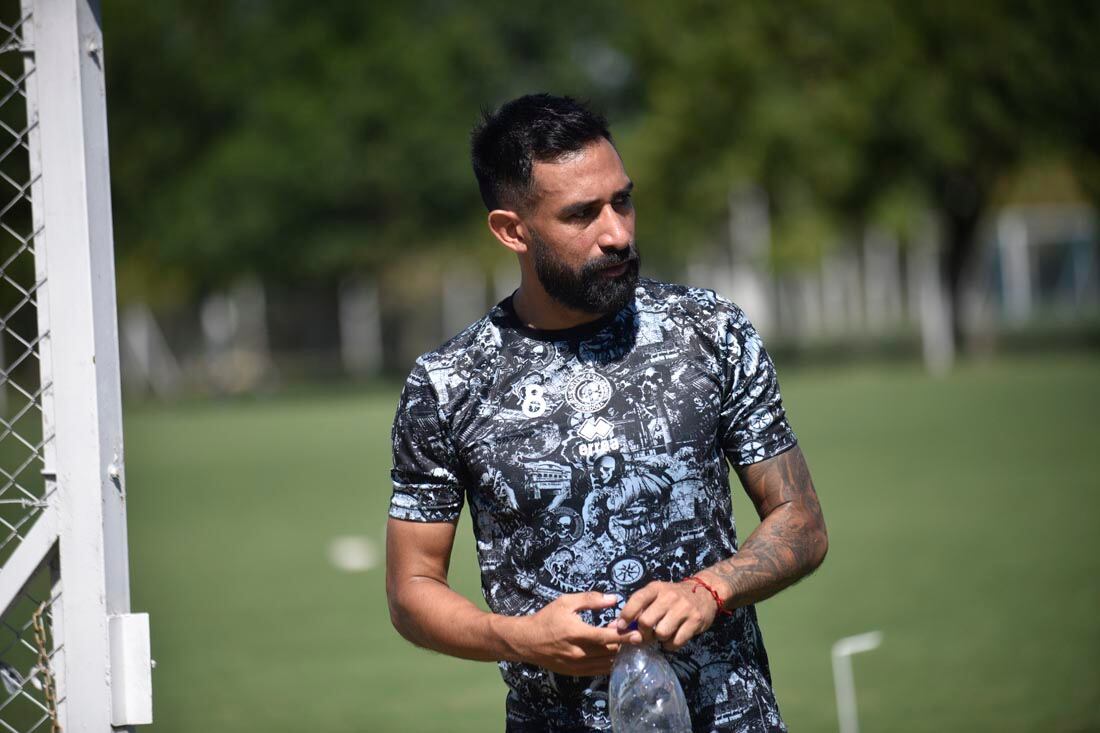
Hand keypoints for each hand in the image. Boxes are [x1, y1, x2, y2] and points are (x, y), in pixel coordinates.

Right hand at [509, 592, 640, 675]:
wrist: (526, 641)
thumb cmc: (546, 619)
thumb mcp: (566, 602)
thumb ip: (590, 600)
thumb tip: (613, 598)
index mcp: (577, 633)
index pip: (607, 638)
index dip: (624, 636)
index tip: (637, 633)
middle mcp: (579, 652)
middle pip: (610, 652)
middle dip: (623, 644)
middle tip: (631, 635)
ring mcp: (577, 665)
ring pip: (605, 663)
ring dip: (617, 655)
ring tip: (624, 644)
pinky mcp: (575, 673)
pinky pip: (598, 670)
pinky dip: (608, 663)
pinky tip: (612, 654)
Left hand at [616, 580, 719, 650]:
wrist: (705, 592)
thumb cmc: (673, 597)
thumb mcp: (656, 596)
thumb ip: (637, 609)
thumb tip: (615, 627)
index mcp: (656, 588)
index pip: (637, 600)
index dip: (626, 615)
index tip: (620, 627)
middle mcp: (669, 597)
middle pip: (646, 621)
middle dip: (643, 632)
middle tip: (646, 634)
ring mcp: (683, 609)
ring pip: (661, 633)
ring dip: (658, 639)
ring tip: (662, 635)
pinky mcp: (695, 621)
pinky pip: (676, 642)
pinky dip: (670, 645)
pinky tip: (672, 639)